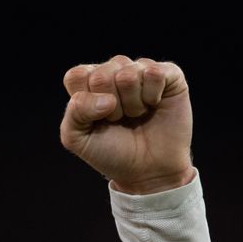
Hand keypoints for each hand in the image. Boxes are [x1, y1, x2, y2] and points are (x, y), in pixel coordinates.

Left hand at [59, 56, 194, 194]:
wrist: (148, 171)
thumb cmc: (112, 153)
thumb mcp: (77, 139)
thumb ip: (74, 113)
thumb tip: (107, 98)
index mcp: (89, 83)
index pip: (77, 75)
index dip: (86, 102)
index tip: (96, 120)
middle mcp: (114, 71)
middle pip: (102, 75)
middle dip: (111, 108)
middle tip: (120, 120)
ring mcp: (141, 70)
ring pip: (128, 74)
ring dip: (132, 104)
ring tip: (137, 115)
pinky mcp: (168, 74)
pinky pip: (154, 72)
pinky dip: (152, 96)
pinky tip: (154, 105)